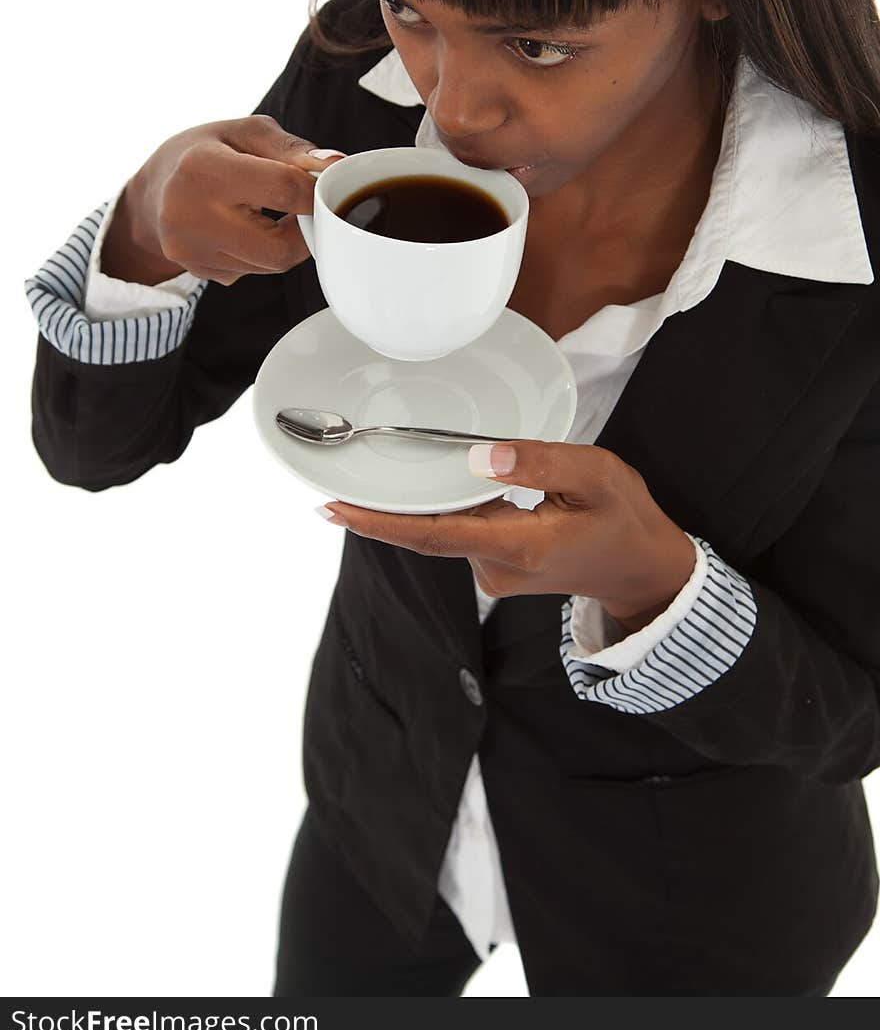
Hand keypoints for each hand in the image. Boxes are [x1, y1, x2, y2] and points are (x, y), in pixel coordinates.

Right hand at [102, 115, 344, 285]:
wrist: (151, 193)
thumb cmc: (202, 153)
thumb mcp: (242, 132)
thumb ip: (290, 147)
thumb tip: (334, 163)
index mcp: (201, 168)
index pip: (283, 188)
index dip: (316, 190)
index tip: (322, 185)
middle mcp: (189, 215)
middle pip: (280, 248)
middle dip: (305, 230)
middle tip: (303, 208)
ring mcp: (190, 251)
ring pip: (270, 265)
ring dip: (285, 241)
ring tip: (271, 212)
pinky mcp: (198, 272)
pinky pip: (253, 272)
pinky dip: (262, 253)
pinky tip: (247, 229)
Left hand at [320, 440, 696, 629]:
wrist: (643, 569)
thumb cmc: (625, 519)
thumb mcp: (597, 475)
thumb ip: (540, 461)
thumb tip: (480, 455)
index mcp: (520, 546)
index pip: (434, 535)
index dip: (381, 523)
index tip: (333, 510)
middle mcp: (497, 568)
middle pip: (429, 532)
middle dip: (385, 509)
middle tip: (339, 477)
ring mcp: (496, 574)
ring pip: (446, 530)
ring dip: (422, 504)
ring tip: (390, 467)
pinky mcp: (499, 569)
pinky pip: (462, 532)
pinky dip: (447, 509)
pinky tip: (441, 482)